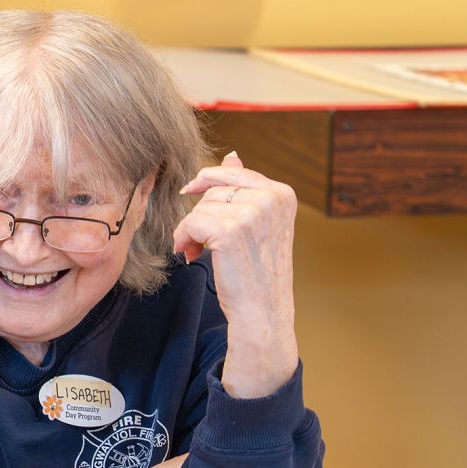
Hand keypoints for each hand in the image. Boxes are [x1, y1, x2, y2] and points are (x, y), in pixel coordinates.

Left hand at [174, 152, 299, 397]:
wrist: (261, 311)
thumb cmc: (256, 271)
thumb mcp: (256, 224)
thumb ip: (244, 189)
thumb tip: (232, 156)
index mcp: (282, 193)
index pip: (232, 173)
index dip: (206, 183)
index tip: (190, 193)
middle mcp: (272, 198)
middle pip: (213, 190)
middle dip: (199, 214)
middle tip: (199, 242)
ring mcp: (253, 213)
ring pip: (199, 207)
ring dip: (190, 230)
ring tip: (200, 252)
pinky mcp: (231, 230)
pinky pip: (191, 223)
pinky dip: (184, 239)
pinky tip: (192, 255)